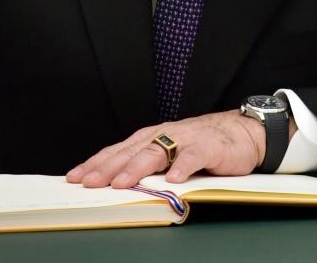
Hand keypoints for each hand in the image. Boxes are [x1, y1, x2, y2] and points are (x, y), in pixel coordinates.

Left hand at [66, 110, 264, 188]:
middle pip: (130, 152)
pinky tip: (172, 180)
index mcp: (150, 138)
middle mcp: (163, 135)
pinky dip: (182, 168)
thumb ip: (145, 166)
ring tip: (121, 183)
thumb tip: (113, 184)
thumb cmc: (200, 144)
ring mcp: (185, 139)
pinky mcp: (207, 147)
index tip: (75, 177)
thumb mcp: (168, 153)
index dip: (95, 164)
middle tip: (89, 182)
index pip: (116, 151)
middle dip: (107, 168)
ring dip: (137, 168)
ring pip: (156, 153)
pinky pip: (192, 157)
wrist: (241, 132)